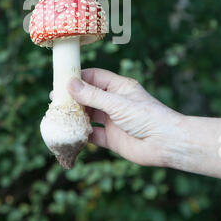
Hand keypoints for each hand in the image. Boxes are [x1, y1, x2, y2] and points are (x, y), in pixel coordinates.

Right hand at [68, 68, 183, 166]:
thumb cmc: (147, 116)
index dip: (79, 78)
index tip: (61, 79)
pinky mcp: (112, 138)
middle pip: (89, 96)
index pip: (95, 77)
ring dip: (76, 115)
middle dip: (73, 98)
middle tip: (55, 100)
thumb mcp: (117, 103)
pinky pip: (93, 135)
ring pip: (89, 115)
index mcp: (119, 87)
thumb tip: (70, 84)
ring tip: (59, 115)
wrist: (166, 143)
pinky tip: (71, 133)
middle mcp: (115, 103)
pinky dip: (82, 134)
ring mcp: (113, 121)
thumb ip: (92, 95)